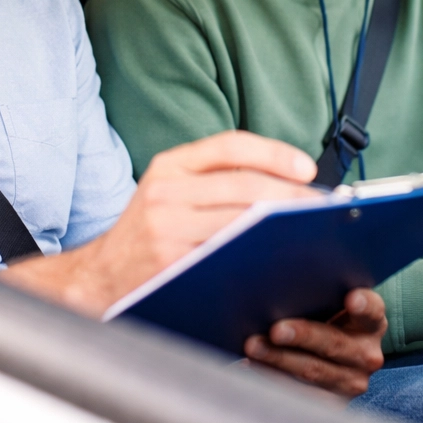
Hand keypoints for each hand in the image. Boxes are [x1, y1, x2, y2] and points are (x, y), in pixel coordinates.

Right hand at [0, 131, 318, 314]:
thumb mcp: (167, 189)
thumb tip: (286, 180)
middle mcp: (165, 191)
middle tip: (322, 208)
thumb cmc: (146, 232)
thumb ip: (213, 178)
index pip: (230, 145)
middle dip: (291, 196)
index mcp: (168, 165)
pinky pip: (226, 256)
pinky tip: (280, 260)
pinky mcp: (171, 264)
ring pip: (240, 221)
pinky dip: (258, 256)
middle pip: (244, 184)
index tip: (307, 168)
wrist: (100, 277)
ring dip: (282, 227)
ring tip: (309, 231)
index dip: (274, 153)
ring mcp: (166, 229)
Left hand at [244, 288, 385, 398]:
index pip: (371, 311)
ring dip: (279, 360)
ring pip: (314, 371)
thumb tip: (278, 287)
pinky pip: (302, 395)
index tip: (351, 299)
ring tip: (253, 349)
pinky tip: (252, 369)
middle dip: (303, 335)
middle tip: (276, 330)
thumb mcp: (335, 307)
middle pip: (334, 343)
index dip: (363, 305)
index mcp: (372, 323)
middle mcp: (367, 354)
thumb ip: (321, 297)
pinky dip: (274, 380)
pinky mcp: (334, 404)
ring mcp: (353, 382)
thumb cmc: (329, 321)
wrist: (340, 360)